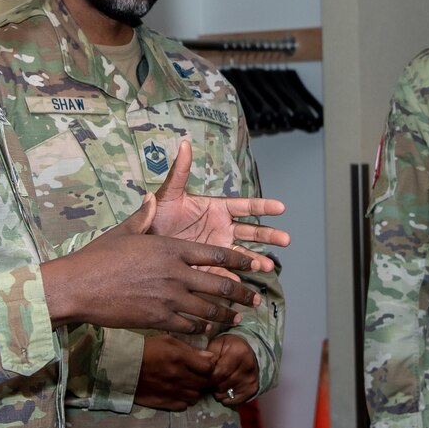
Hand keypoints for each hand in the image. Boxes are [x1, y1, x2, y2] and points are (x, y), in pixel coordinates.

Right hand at [41, 196, 261, 333]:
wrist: (79, 286)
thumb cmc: (99, 257)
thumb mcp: (125, 232)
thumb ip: (144, 216)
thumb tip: (152, 197)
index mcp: (172, 249)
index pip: (216, 254)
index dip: (239, 261)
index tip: (253, 265)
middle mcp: (176, 274)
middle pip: (220, 284)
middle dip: (241, 293)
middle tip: (254, 299)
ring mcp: (169, 298)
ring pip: (209, 310)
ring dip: (227, 315)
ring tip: (239, 318)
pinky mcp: (158, 319)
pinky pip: (189, 326)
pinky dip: (202, 328)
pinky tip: (209, 329)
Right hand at [133, 335, 214, 410]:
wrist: (122, 366)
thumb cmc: (145, 349)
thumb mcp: (168, 341)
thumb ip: (190, 350)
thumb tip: (210, 357)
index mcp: (180, 358)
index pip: (209, 368)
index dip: (209, 367)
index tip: (204, 365)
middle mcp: (179, 377)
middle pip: (204, 383)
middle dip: (204, 379)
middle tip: (197, 375)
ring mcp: (172, 392)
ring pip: (195, 396)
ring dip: (194, 390)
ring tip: (187, 384)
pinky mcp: (164, 402)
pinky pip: (183, 406)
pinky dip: (184, 400)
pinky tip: (178, 392)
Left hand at [150, 139, 289, 268]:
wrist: (142, 244)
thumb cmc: (156, 215)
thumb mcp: (168, 194)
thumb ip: (180, 172)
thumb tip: (185, 143)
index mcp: (217, 209)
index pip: (245, 207)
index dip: (263, 207)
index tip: (281, 207)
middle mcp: (222, 228)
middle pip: (252, 231)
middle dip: (269, 235)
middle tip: (286, 239)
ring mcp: (218, 248)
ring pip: (243, 253)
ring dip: (257, 259)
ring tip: (268, 267)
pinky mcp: (209, 266)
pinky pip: (225, 272)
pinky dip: (235, 278)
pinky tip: (243, 284)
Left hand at [206, 334, 258, 407]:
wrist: (249, 352)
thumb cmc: (229, 347)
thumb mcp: (217, 344)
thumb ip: (209, 355)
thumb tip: (203, 369)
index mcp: (239, 352)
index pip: (220, 373)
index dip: (207, 378)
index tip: (202, 377)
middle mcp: (248, 366)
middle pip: (221, 385)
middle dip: (211, 385)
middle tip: (209, 379)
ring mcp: (251, 379)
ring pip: (225, 394)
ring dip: (217, 391)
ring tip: (217, 382)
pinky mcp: (253, 389)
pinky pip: (233, 401)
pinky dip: (225, 397)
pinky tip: (224, 388)